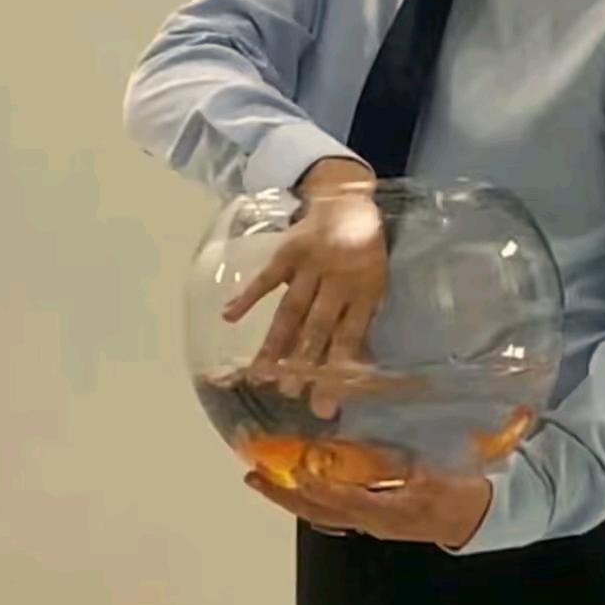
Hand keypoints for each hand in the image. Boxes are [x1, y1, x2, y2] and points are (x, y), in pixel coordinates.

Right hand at [222, 158, 384, 416]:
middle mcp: (339, 280)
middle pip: (319, 328)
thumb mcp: (374, 282)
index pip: (350, 337)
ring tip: (261, 373)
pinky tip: (229, 316)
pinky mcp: (289, 252)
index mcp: (365, 291)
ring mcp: (312, 265)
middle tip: (289, 394)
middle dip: (304, 363)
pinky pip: (267, 277)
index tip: (323, 403)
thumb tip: (355, 369)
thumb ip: (361, 319)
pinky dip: (248, 296)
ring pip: (293, 309)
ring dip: (277, 341)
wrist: (347, 201)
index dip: (337, 371)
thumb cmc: (363, 251)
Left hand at [245, 465, 492, 548]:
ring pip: (322, 512)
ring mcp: (371, 522)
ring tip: (266, 476)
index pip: (339, 501)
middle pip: (319, 511)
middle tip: (253, 475)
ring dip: (292, 496)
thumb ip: (398, 462)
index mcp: (385, 511)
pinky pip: (335, 510)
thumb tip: (366, 445)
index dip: (312, 488)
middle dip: (284, 494)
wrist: (477, 518)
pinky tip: (300, 482)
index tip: (288, 471)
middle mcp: (371, 521)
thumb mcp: (432, 473)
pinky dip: (312, 497)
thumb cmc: (458, 491)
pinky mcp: (375, 517)